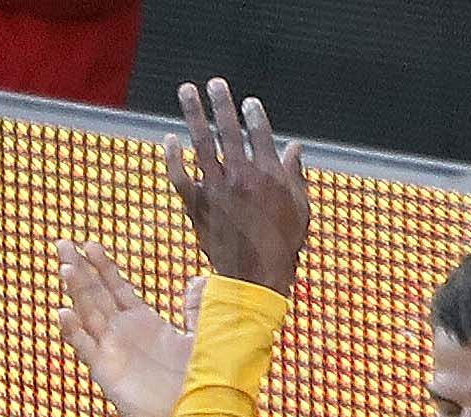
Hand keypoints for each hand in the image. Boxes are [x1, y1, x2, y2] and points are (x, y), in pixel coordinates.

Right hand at [56, 242, 201, 416]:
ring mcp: (113, 352)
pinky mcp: (107, 373)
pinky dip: (73, 332)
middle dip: (79, 269)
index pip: (117, 288)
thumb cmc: (201, 385)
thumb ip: (199, 311)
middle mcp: (124, 334)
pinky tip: (63, 313)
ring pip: (88, 315)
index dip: (103, 267)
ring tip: (65, 267)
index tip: (89, 244)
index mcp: (145, 323)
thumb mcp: (203, 341)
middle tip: (62, 243)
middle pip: (96, 294)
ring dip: (75, 292)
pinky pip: (86, 349)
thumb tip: (200, 281)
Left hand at [162, 78, 308, 295]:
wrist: (255, 278)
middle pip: (228, 128)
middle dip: (221, 102)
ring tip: (187, 92)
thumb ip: (295, 176)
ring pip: (200, 141)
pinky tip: (170, 140)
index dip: (254, 114)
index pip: (260, 133)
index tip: (249, 103)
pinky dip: (172, 156)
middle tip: (215, 84)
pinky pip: (179, 173)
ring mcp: (216, 187)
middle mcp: (241, 176)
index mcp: (269, 176)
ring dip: (192, 113)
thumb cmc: (282, 247)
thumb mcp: (300, 211)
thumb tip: (295, 149)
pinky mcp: (196, 203)